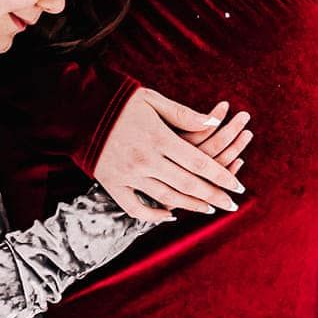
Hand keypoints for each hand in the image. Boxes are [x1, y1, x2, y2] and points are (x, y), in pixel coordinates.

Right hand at [92, 87, 247, 223]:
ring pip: (167, 198)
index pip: (199, 163)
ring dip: (191, 205)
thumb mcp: (153, 100)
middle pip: (188, 185)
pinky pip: (135, 207)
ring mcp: (128, 175)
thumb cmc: (120, 102)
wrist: (78, 111)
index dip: (222, 177)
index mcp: (159, 138)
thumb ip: (184, 114)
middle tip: (232, 205)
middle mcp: (145, 160)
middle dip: (214, 196)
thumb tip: (215, 122)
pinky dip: (154, 216)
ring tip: (210, 208)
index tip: (239, 187)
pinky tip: (171, 216)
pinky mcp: (112, 184)